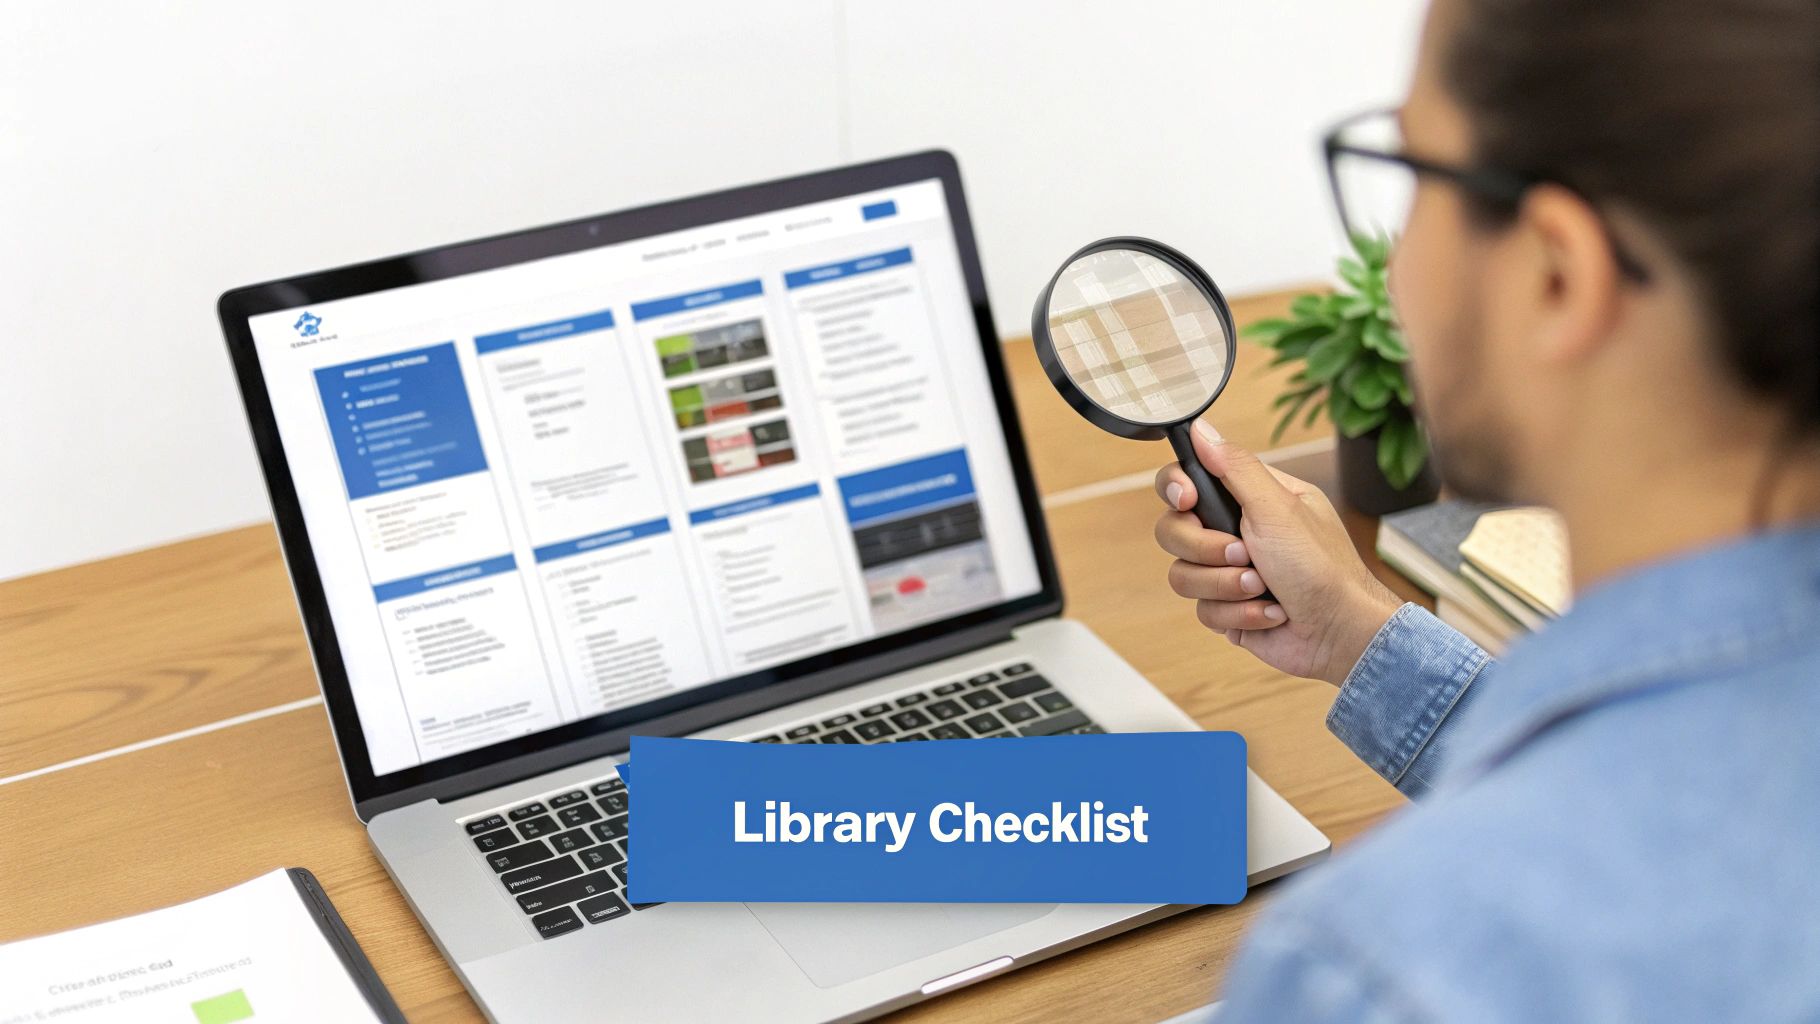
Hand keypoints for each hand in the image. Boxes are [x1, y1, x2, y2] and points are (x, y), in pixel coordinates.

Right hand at [1154, 420, 1401, 685]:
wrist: (1340, 633)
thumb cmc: (1322, 568)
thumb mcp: (1278, 507)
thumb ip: (1234, 467)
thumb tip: (1202, 429)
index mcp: (1249, 498)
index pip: (1187, 480)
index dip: (1177, 490)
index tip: (1188, 500)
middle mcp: (1235, 531)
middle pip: (1174, 530)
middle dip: (1207, 549)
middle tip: (1246, 554)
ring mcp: (1228, 572)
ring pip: (1183, 575)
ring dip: (1227, 586)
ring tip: (1264, 589)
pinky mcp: (1228, 608)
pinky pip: (1203, 610)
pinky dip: (1239, 614)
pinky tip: (1271, 613)